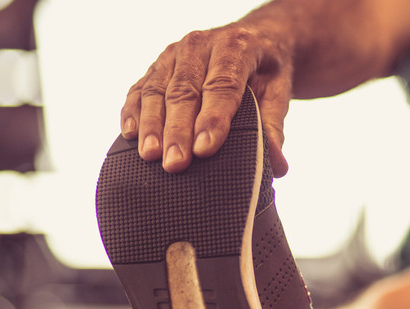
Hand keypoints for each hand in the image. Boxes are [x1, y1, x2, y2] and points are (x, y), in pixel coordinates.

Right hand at [120, 23, 292, 176]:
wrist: (250, 40)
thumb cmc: (264, 71)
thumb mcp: (278, 92)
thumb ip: (274, 127)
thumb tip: (277, 166)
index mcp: (236, 46)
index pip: (222, 85)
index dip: (213, 119)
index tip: (204, 150)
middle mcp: (200, 45)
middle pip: (185, 90)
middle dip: (178, 130)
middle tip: (175, 164)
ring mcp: (174, 53)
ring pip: (157, 90)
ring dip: (152, 125)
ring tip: (151, 156)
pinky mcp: (156, 66)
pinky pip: (139, 89)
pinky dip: (133, 112)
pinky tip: (131, 136)